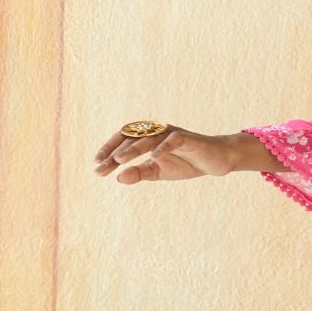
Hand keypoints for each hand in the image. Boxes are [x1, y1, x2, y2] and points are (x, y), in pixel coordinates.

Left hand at [92, 124, 236, 182]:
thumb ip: (139, 173)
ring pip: (148, 138)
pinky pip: (173, 140)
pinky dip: (163, 148)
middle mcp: (156, 131)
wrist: (215, 161)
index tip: (96, 165)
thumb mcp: (158, 172)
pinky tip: (154, 158)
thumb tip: (118, 179)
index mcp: (148, 137)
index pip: (123, 140)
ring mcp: (171, 133)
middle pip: (131, 138)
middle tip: (100, 169)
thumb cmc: (186, 163)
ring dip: (133, 149)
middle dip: (114, 154)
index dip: (108, 150)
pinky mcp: (187, 138)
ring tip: (118, 161)